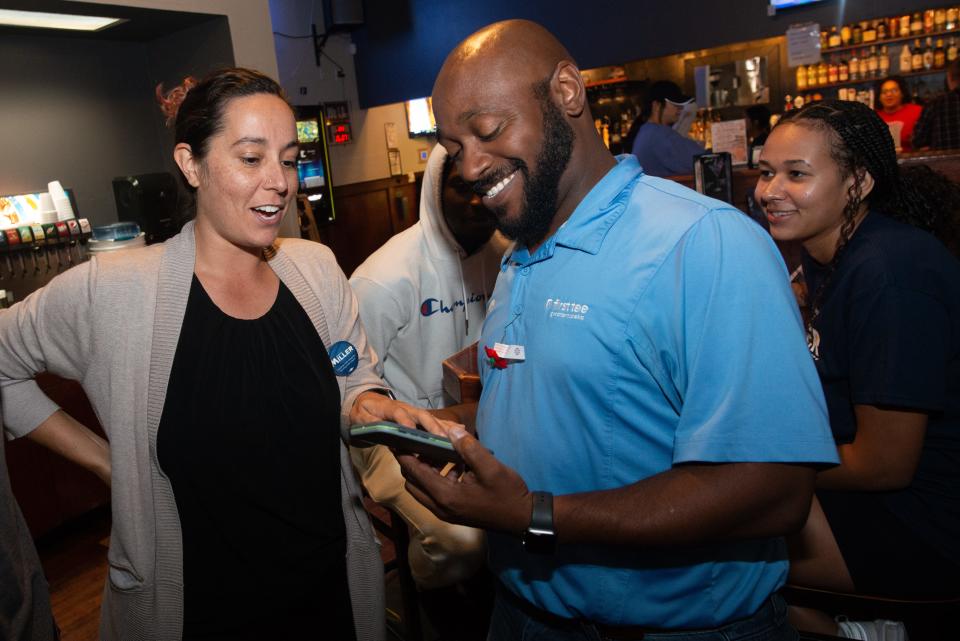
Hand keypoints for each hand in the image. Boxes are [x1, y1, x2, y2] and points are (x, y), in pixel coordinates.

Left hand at [350, 390, 460, 436]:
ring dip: (445, 426)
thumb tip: (378, 428)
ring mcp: (415, 412)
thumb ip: (368, 421)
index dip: (406, 422)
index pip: (399, 414)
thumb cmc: (365, 411)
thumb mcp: (360, 416)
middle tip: (443, 439)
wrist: (367, 401)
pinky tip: (460, 429)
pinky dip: (448, 424)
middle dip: (433, 426)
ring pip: (431, 418)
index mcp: (390, 408)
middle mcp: (407, 409)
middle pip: (422, 416)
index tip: (413, 431)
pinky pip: (435, 420)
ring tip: (458, 435)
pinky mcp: (419, 418)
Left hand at [397, 426, 531, 534]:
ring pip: (422, 488)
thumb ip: (469, 449)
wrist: (522, 518)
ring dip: (425, 469)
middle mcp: (440, 506)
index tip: (396, 438)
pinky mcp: (453, 512)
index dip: (403, 454)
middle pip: (412, 482)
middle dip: (411, 461)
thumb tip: (452, 432)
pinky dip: (436, 477)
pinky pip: (434, 493)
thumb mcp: (491, 467)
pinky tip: (453, 463)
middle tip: (418, 441)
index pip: (414, 472)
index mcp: (446, 495)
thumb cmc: (508, 493)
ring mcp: (446, 512)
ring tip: (436, 448)